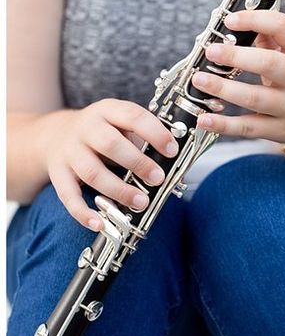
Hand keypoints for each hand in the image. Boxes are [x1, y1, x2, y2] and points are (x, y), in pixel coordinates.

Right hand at [46, 99, 188, 230]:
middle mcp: (86, 128)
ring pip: (92, 172)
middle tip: (158, 179)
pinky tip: (99, 224)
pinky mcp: (58, 173)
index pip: (133, 116)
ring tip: (141, 202)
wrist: (55, 134)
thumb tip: (178, 169)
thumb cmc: (102, 134)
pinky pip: (68, 195)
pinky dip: (83, 212)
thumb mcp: (121, 127)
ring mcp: (70, 151)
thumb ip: (145, 142)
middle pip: (109, 144)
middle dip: (137, 162)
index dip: (154, 133)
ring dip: (118, 190)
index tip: (172, 150)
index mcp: (107, 111)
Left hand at [193, 7, 284, 147]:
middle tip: (211, 51)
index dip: (255, 20)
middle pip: (269, 63)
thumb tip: (236, 22)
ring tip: (200, 80)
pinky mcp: (279, 130)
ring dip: (224, 89)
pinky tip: (205, 119)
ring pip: (255, 98)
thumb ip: (270, 36)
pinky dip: (224, 125)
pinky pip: (249, 127)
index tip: (229, 20)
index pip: (284, 27)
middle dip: (236, 56)